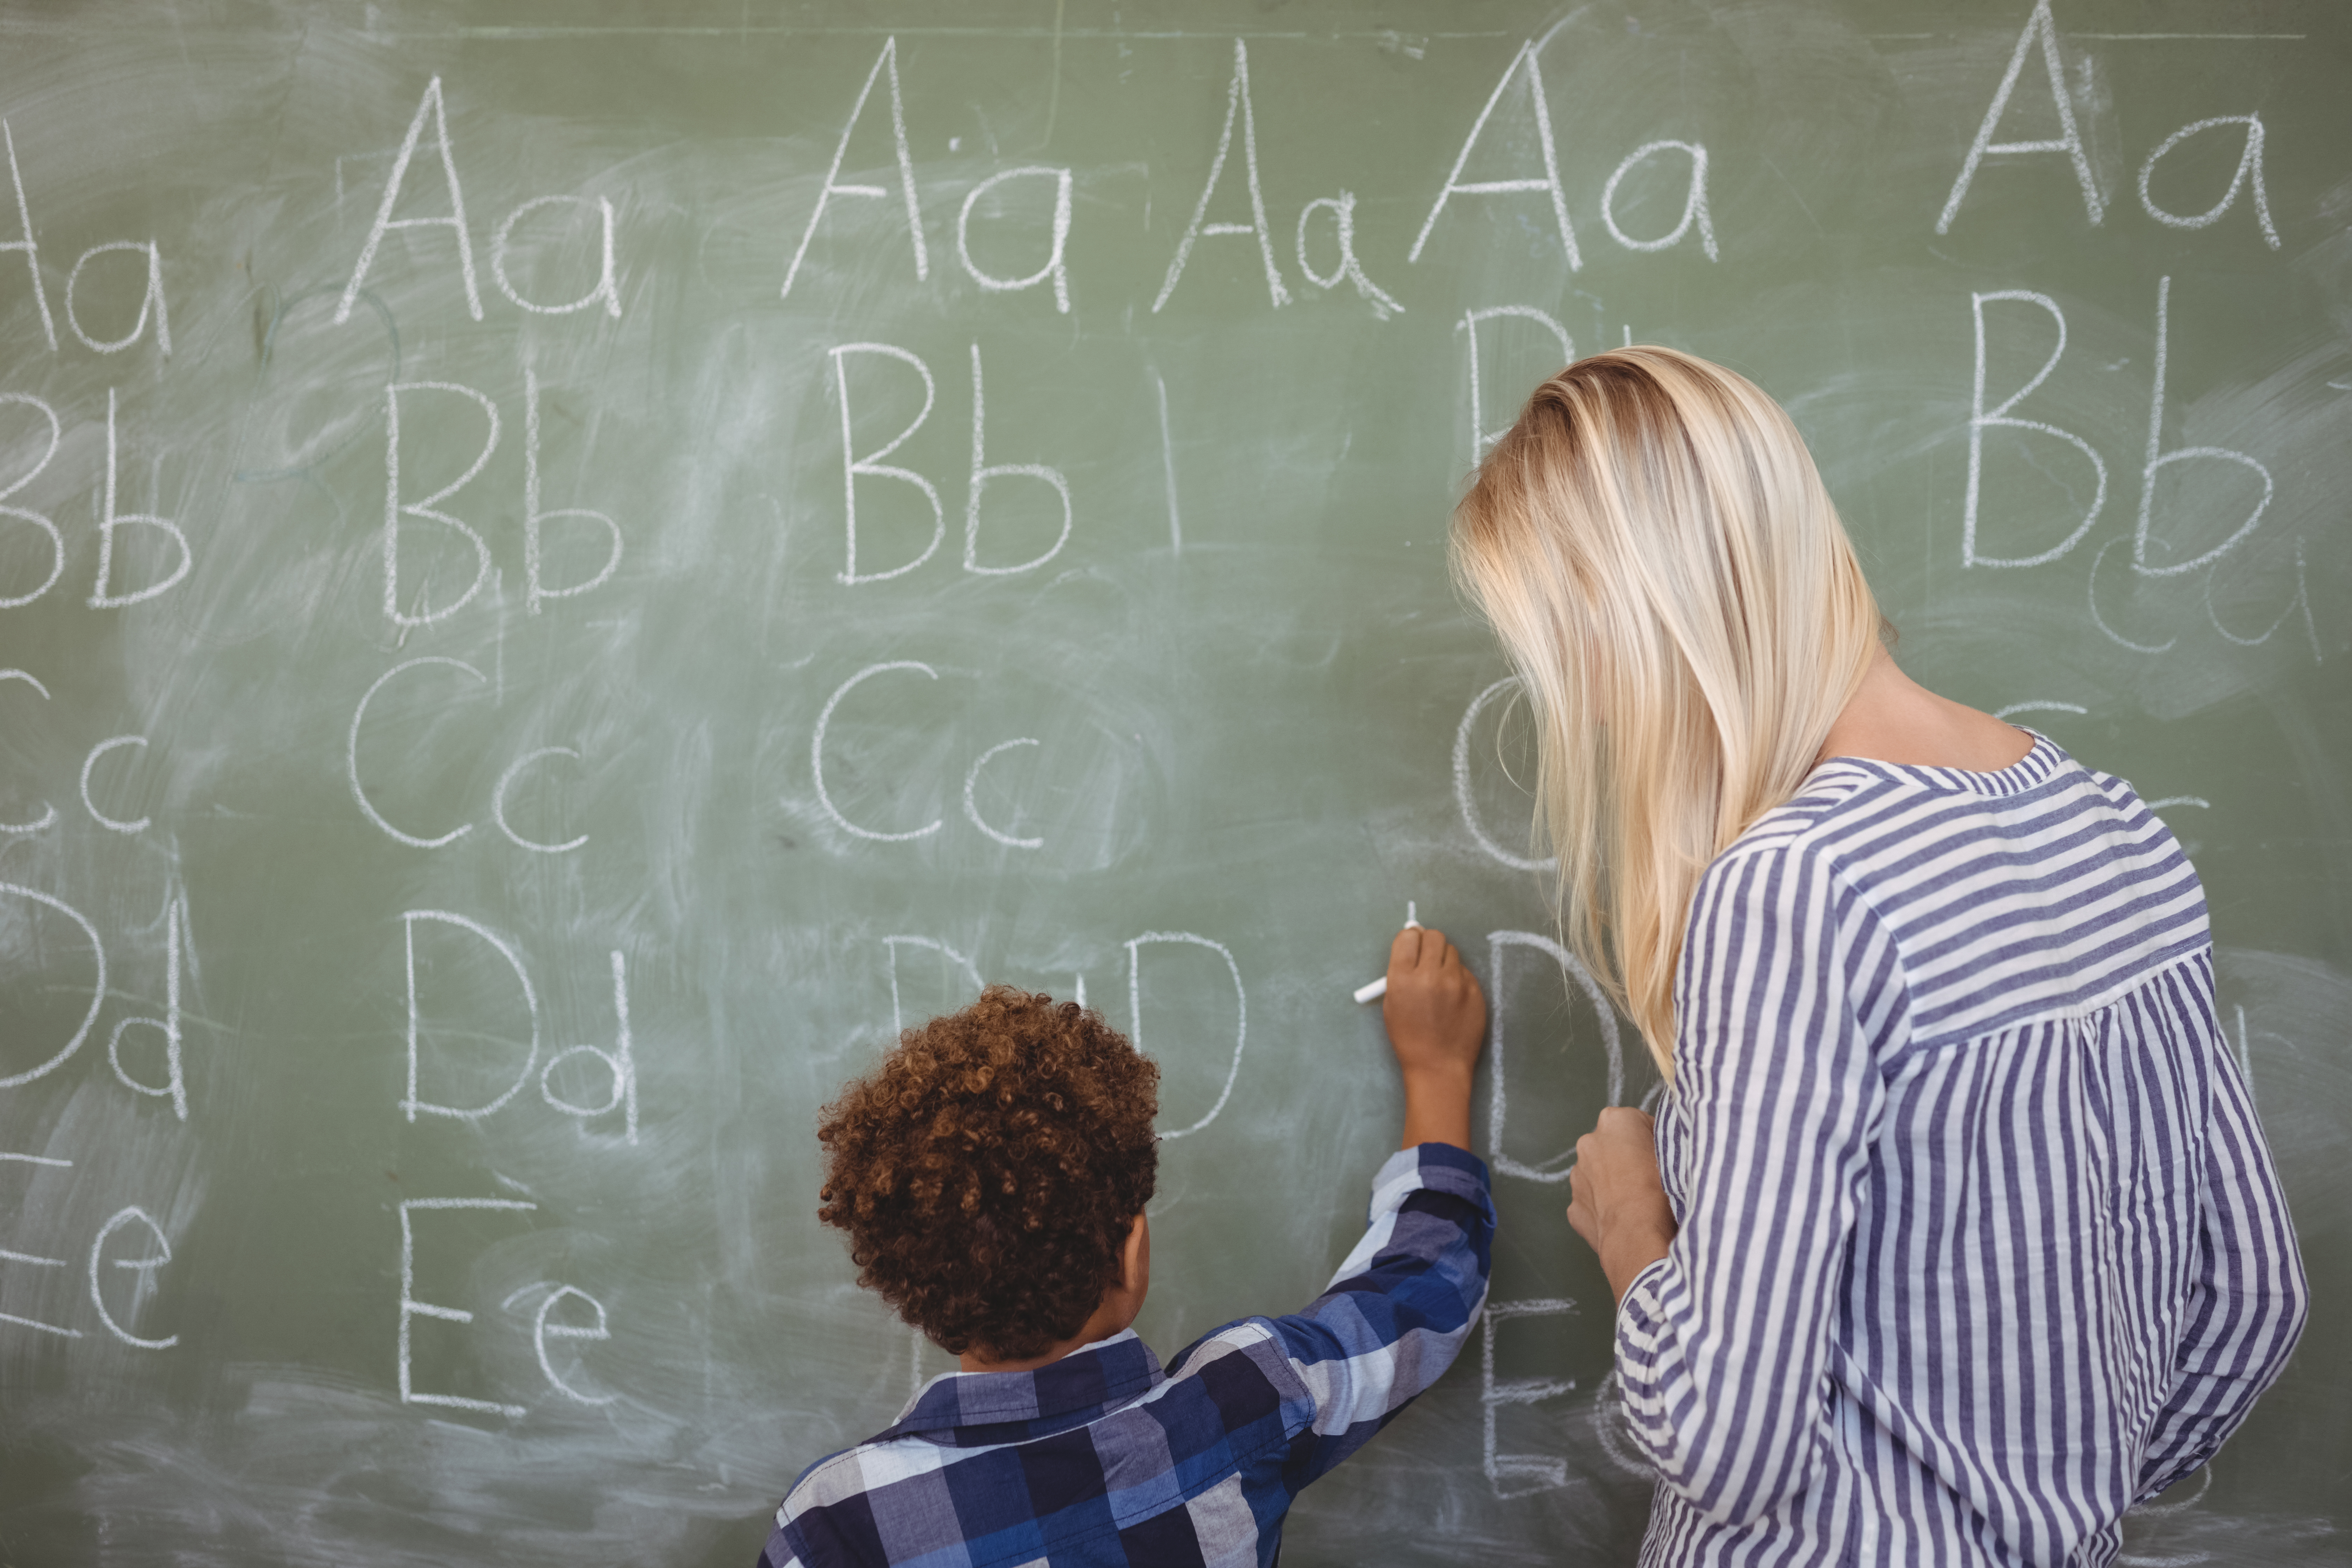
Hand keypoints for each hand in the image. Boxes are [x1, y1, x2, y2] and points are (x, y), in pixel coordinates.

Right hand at [1381, 926, 1484, 1149]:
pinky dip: (1458, 978)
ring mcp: (1456, 983)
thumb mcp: (1392, 1004)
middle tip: (1427, 958)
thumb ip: (1400, 973)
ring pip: (1452, 952)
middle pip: (1433, 936)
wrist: (1438, 1066)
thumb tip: (1411, 944)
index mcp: (1403, 979)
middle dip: (1428, 944)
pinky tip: (1453, 998)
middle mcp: (1430, 975)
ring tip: (1440, 982)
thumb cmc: (1410, 1038)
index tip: (1412, 946)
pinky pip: (1465, 971)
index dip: (1410, 939)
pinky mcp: (1475, 991)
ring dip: (1444, 960)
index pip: (1409, 936)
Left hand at [1566, 1106, 1675, 1303]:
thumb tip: (1662, 1143)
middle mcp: (1588, 1142)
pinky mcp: (1573, 1207)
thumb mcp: (1674, 1154)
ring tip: (1637, 1203)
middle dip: (1628, 1159)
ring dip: (1614, 1184)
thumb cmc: (1662, 1192)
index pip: (1639, 1123)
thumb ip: (1662, 1140)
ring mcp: (1577, 1177)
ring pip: (1599, 1175)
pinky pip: (1592, 1203)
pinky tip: (1624, 1221)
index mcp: (1615, 1121)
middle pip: (1613, 1147)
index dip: (1654, 1142)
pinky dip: (1604, 1210)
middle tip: (1651, 1181)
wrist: (1638, 1237)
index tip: (1664, 1160)